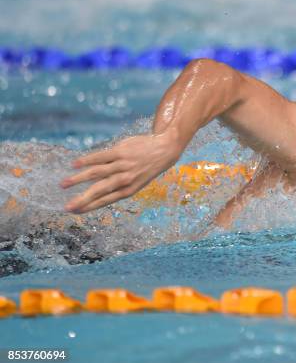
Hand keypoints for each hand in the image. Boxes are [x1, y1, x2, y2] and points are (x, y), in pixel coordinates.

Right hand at [61, 131, 180, 212]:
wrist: (164, 150)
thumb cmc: (146, 168)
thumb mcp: (136, 182)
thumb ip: (118, 186)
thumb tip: (95, 190)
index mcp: (128, 190)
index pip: (105, 201)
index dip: (90, 207)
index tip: (75, 212)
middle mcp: (125, 179)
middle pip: (99, 191)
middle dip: (82, 200)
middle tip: (66, 207)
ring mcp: (122, 165)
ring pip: (96, 173)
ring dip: (78, 179)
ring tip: (63, 184)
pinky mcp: (120, 151)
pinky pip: (100, 157)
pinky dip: (86, 161)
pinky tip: (74, 165)